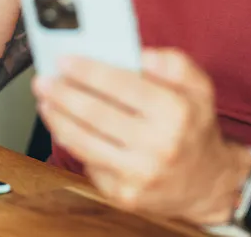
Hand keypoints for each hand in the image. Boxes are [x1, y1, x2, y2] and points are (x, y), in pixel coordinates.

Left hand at [32, 48, 250, 224]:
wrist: (207, 183)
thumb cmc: (194, 127)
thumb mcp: (199, 87)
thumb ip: (173, 63)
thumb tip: (140, 54)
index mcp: (176, 112)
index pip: (122, 85)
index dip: (87, 71)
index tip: (64, 60)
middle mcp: (158, 145)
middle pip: (95, 114)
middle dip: (62, 93)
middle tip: (44, 79)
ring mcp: (139, 174)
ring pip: (83, 141)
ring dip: (56, 117)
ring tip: (44, 100)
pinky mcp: (124, 195)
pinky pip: (88, 163)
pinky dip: (71, 141)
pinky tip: (62, 125)